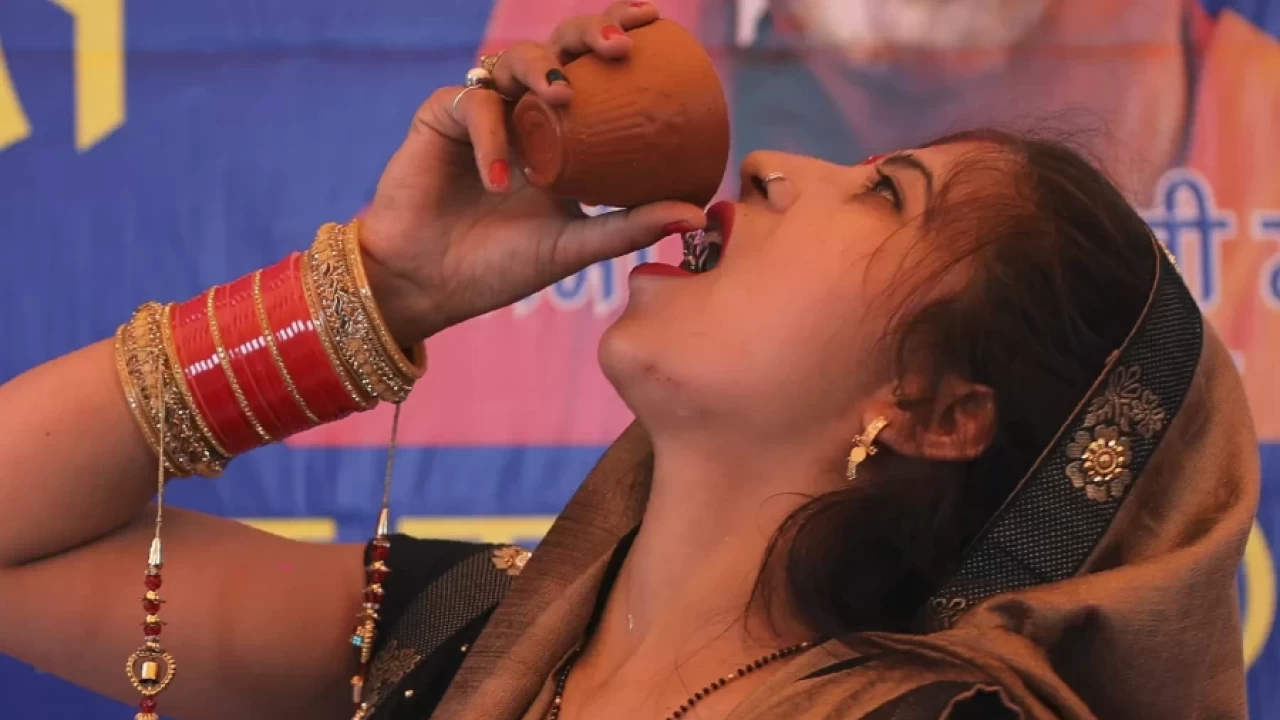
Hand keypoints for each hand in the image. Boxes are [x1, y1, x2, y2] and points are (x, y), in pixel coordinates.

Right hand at [359, 1, 706, 345]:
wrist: (428, 286)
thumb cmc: (500, 267)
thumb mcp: (575, 247)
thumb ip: (629, 227)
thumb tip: (696, 216)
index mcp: (561, 133)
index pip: (595, 68)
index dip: (619, 32)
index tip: (655, 23)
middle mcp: (525, 112)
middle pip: (559, 46)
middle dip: (589, 32)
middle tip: (618, 50)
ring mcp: (484, 112)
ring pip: (513, 59)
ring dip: (542, 67)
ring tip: (562, 95)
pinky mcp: (440, 117)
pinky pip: (472, 104)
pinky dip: (490, 134)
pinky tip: (498, 177)